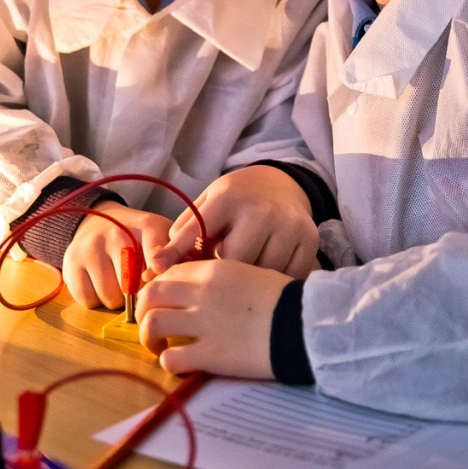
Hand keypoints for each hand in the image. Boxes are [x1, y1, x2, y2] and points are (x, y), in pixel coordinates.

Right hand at [62, 201, 171, 308]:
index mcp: (146, 226)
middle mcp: (116, 233)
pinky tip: (100, 284)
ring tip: (119, 283)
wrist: (98, 221)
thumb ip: (176, 256)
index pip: (157, 255)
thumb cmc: (138, 237)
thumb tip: (183, 280)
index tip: (156, 280)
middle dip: (138, 293)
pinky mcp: (71, 263)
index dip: (159, 274)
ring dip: (117, 299)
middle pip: (134, 287)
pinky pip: (88, 300)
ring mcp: (91, 248)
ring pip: (110, 297)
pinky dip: (96, 300)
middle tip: (137, 284)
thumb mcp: (162, 237)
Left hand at [136, 260, 290, 377]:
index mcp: (212, 271)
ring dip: (148, 336)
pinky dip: (169, 361)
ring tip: (157, 345)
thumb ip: (219, 278)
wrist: (303, 325)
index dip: (157, 286)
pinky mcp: (210, 355)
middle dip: (143, 309)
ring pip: (152, 323)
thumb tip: (196, 289)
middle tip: (150, 322)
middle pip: (151, 294)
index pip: (168, 273)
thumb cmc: (283, 298)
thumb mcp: (248, 273)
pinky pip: (172, 358)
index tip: (160, 300)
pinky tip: (179, 363)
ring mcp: (203, 324)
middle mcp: (201, 294)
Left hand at [149, 165, 318, 279]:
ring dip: (250, 281)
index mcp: (229, 198)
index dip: (177, 255)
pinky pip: (287, 278)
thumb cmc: (235, 201)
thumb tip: (159, 265)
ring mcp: (289, 226)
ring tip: (243, 274)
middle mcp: (262, 210)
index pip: (199, 233)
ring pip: (262, 274)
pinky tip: (265, 277)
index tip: (158, 272)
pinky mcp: (309, 242)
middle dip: (223, 272)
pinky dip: (274, 282)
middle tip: (218, 273)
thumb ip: (185, 231)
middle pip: (235, 262)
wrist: (282, 185)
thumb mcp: (207, 204)